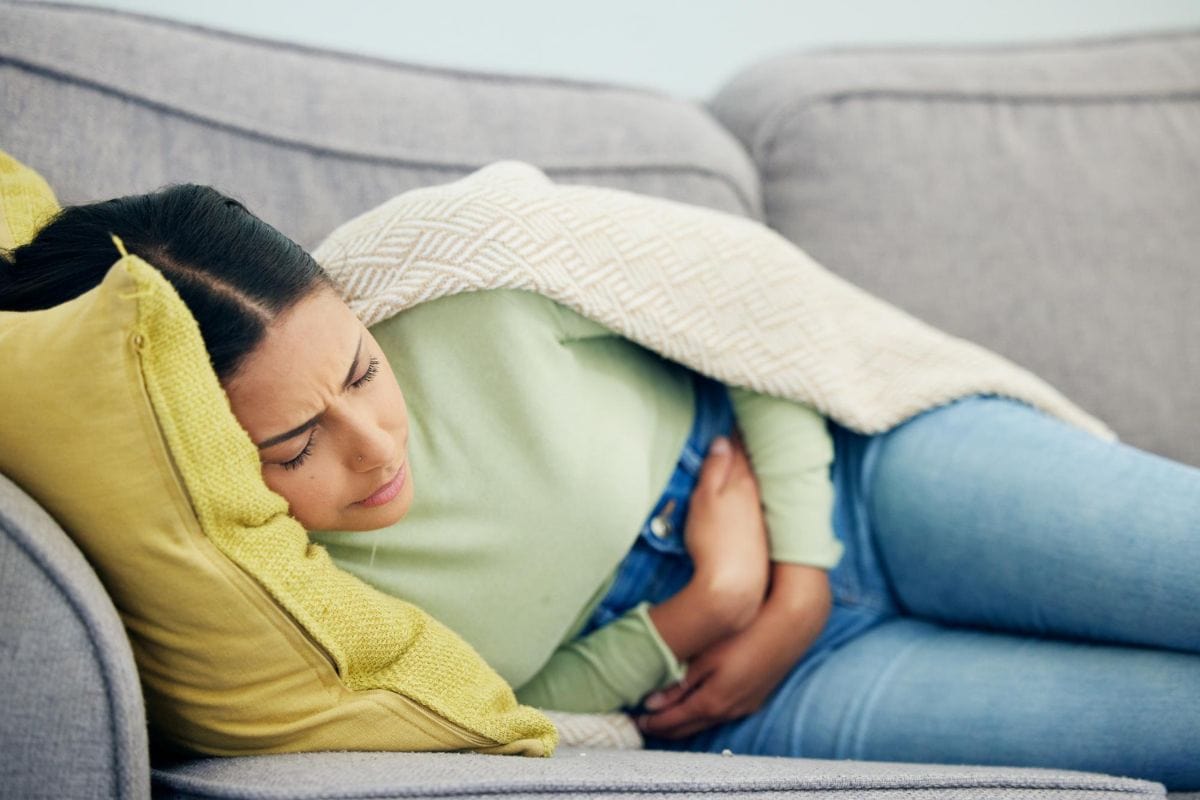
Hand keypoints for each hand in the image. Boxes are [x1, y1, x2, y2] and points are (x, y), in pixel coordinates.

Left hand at [637, 563, 831, 739]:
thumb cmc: (744, 635)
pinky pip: (722, 714)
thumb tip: (651, 702)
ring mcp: (745, 706)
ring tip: (665, 715)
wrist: (790, 626)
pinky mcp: (755, 698)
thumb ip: (679, 682)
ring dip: (684, 722)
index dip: (652, 723)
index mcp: (712, 702)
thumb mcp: (706, 656)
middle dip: (665, 727)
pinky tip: (697, 704)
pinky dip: (703, 714)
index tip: (634, 720)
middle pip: (689, 728)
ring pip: (706, 722)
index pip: (674, 721)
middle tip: (645, 722)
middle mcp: (728, 711)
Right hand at [683, 434, 768, 630]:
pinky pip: (759, 498)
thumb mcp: (705, 500)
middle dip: (749, 444)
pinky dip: (756, 486)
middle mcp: (756, 494)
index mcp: (741, 481)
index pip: (739, 449)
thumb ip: (714, 470)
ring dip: (754, 464)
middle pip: (753, 462)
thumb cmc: (713, 541)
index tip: (735, 415)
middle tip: (747, 424)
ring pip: (758, 480)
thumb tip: (722, 441)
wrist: (733, 586)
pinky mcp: (760, 533)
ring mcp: (760, 514)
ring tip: (751, 449)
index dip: (735, 432)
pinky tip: (752, 489)